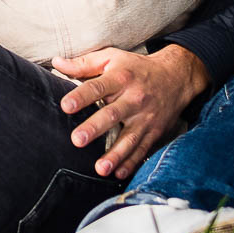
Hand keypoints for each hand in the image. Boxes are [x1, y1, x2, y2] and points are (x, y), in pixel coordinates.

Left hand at [51, 44, 210, 180]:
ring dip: (115, 155)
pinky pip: (143, 149)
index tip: (65, 106)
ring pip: (130, 138)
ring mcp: (146, 117)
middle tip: (77, 140)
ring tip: (100, 168)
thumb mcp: (112, 58)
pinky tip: (119, 173)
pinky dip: (132, 163)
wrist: (177, 76)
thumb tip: (56, 62)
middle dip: (95, 128)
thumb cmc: (136, 68)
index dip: (82, 96)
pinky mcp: (155, 131)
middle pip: (113, 114)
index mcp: (121, 78)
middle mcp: (134, 98)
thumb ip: (84, 64)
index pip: (98, 87)